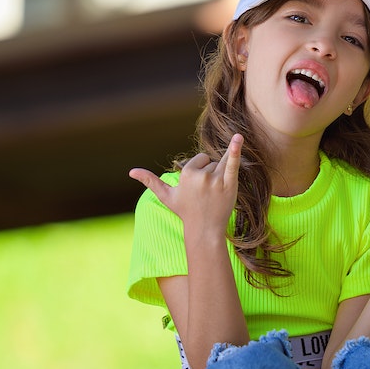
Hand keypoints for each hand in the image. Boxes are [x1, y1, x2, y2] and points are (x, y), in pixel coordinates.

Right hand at [129, 134, 243, 235]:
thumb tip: (131, 171)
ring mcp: (216, 180)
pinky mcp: (229, 184)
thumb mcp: (166, 196)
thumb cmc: (185, 212)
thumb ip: (150, 181)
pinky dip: (235, 151)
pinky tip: (238, 139)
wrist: (204, 229)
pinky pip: (233, 164)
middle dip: (210, 175)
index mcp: (187, 174)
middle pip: (211, 163)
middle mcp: (201, 175)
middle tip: (207, 194)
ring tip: (216, 193)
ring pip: (221, 165)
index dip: (200, 173)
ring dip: (221, 176)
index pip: (200, 160)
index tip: (198, 189)